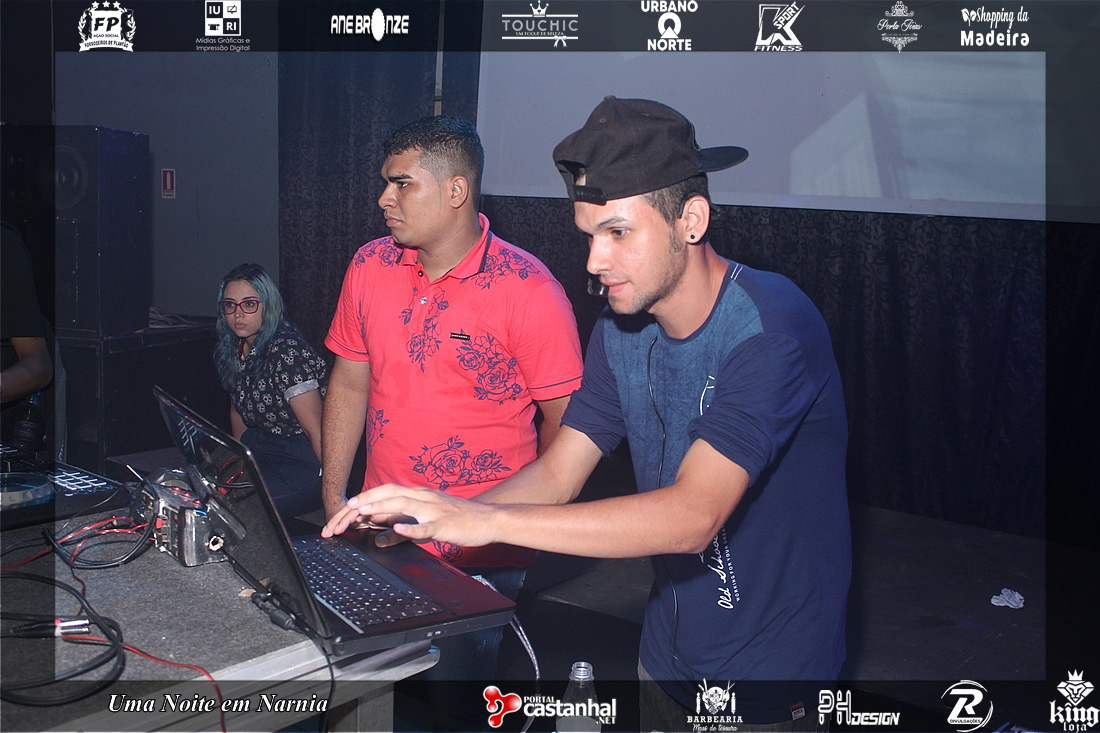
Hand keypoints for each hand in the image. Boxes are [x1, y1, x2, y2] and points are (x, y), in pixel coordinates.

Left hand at [320, 483, 497, 547]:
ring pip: (404, 505)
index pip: (386, 492)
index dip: (364, 498)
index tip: (345, 510)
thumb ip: (399, 530)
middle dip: (365, 501)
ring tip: (362, 512)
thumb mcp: (424, 524)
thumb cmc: (457, 520)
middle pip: (389, 494)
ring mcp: (434, 510)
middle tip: (345, 512)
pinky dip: (411, 527)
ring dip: (381, 507)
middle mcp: (423, 498)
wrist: (488, 519)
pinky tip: (399, 529)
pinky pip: (426, 526)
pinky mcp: (445, 524)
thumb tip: (377, 538)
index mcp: (418, 495)